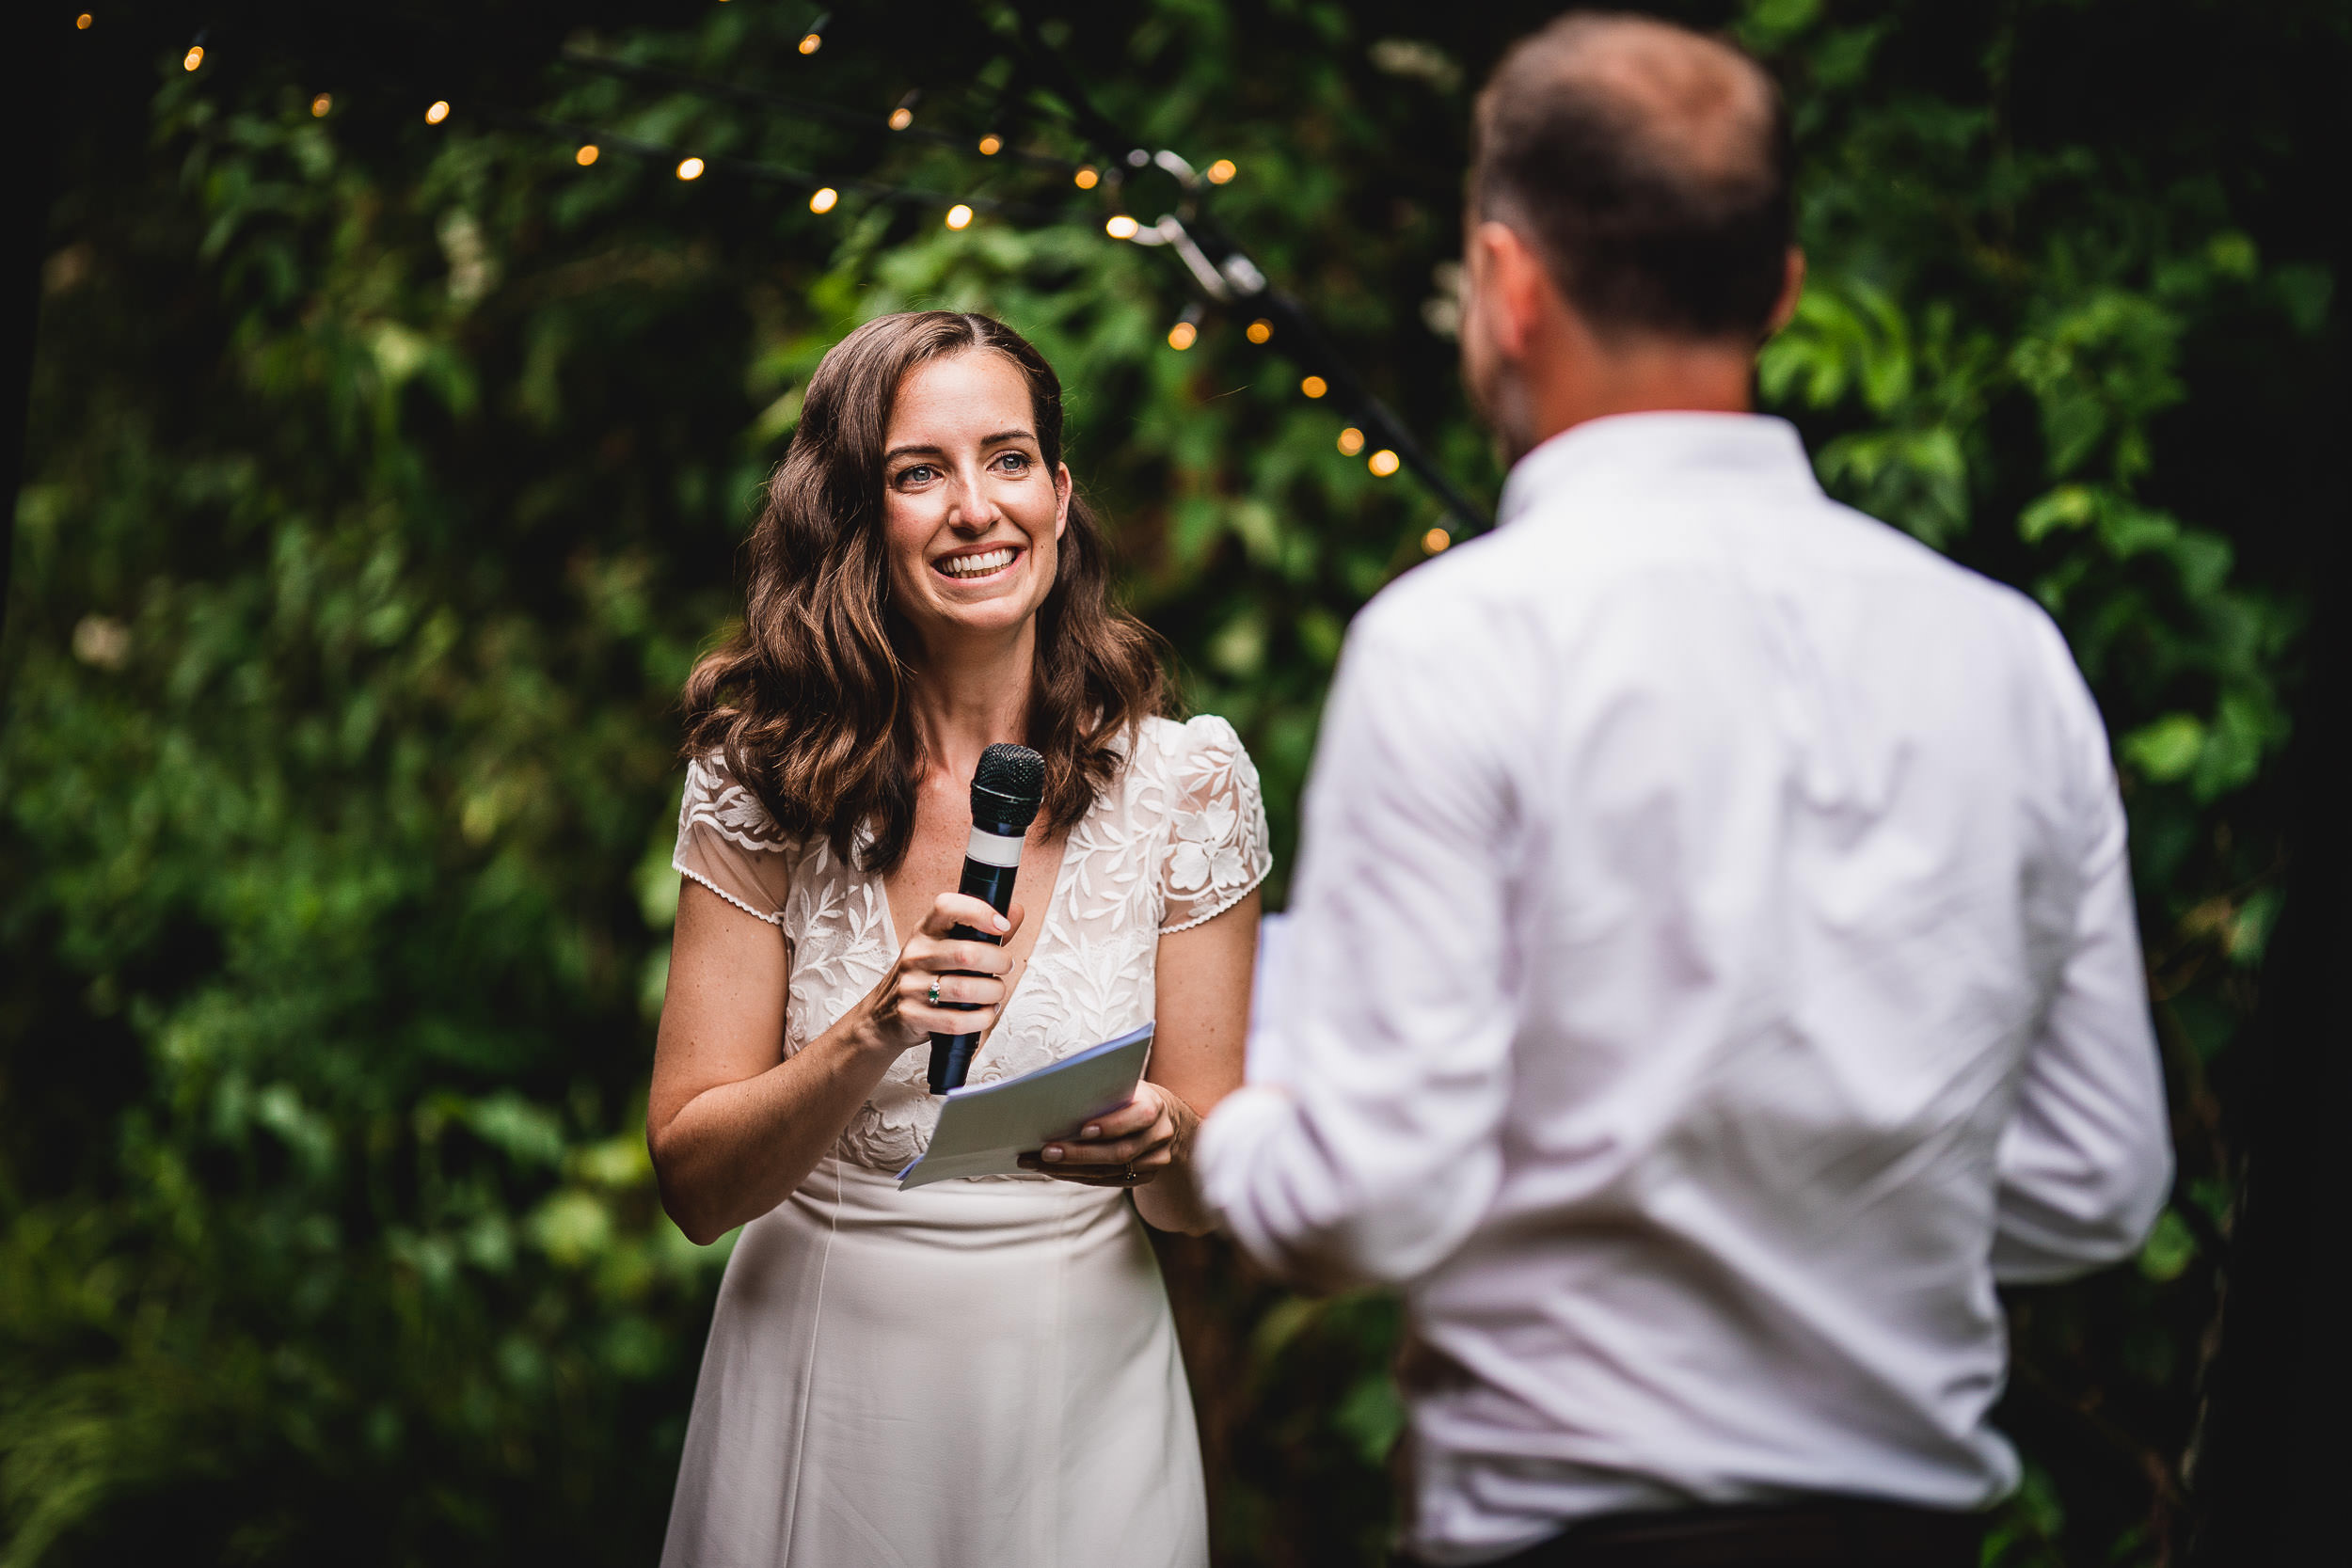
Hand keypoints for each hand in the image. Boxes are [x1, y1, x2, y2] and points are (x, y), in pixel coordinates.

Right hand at [862, 893, 1025, 1052]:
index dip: (979, 912)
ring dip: (993, 993)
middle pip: (966, 954)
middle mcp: (915, 955)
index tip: (1002, 925)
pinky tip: (984, 1013)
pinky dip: (980, 1019)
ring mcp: (911, 986)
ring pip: (965, 990)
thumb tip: (1016, 910)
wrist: (883, 1015)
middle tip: (1006, 966)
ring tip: (995, 993)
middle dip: (999, 961)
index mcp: (925, 931)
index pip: (947, 907)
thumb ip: (981, 931)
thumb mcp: (945, 947)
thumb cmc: (925, 976)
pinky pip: (956, 1021)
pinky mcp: (912, 1015)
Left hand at [1017, 1080, 1198, 1187]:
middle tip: (1046, 1152)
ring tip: (1038, 1162)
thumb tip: (1058, 1098)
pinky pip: (1108, 1181)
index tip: (1083, 1129)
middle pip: (1119, 1152)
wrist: (1165, 1118)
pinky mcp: (1145, 1177)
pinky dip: (1078, 1176)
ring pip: (1110, 1171)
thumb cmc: (1131, 1095)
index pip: (1138, 1117)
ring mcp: (1155, 1160)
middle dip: (1079, 1154)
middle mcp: (1159, 1136)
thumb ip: (1103, 1091)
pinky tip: (1054, 1170)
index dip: (1112, 1125)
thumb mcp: (1124, 1084)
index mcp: (1156, 1106)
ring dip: (1070, 1169)